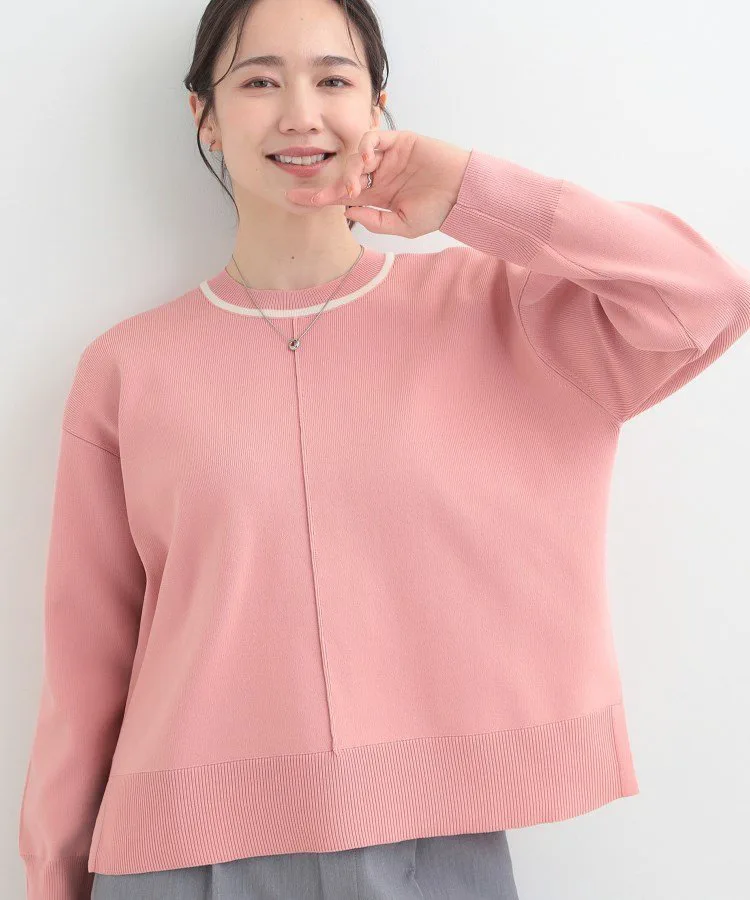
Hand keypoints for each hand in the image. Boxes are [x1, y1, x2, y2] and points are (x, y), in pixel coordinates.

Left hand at [284, 130, 471, 237]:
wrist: (461, 193)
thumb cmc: (437, 211)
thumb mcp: (401, 225)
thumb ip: (374, 221)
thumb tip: (346, 210)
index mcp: (378, 196)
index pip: (342, 195)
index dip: (319, 196)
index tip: (295, 199)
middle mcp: (379, 175)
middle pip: (345, 175)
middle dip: (336, 184)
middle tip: (342, 193)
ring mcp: (388, 157)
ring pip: (356, 157)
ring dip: (351, 170)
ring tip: (358, 184)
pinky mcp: (398, 141)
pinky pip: (373, 139)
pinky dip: (365, 147)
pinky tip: (368, 161)